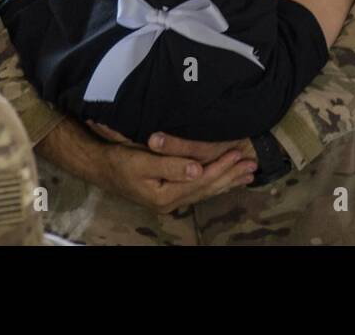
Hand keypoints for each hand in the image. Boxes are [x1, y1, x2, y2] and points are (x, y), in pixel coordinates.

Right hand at [41, 117, 256, 214]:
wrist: (101, 167)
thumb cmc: (119, 160)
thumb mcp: (142, 160)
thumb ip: (171, 165)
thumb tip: (198, 169)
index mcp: (166, 195)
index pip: (201, 180)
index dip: (221, 167)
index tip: (238, 153)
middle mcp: (171, 202)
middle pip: (207, 188)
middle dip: (231, 175)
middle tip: (252, 164)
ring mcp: (171, 201)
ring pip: (206, 191)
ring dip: (228, 181)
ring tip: (248, 173)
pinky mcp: (170, 194)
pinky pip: (199, 190)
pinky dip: (216, 184)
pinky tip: (227, 181)